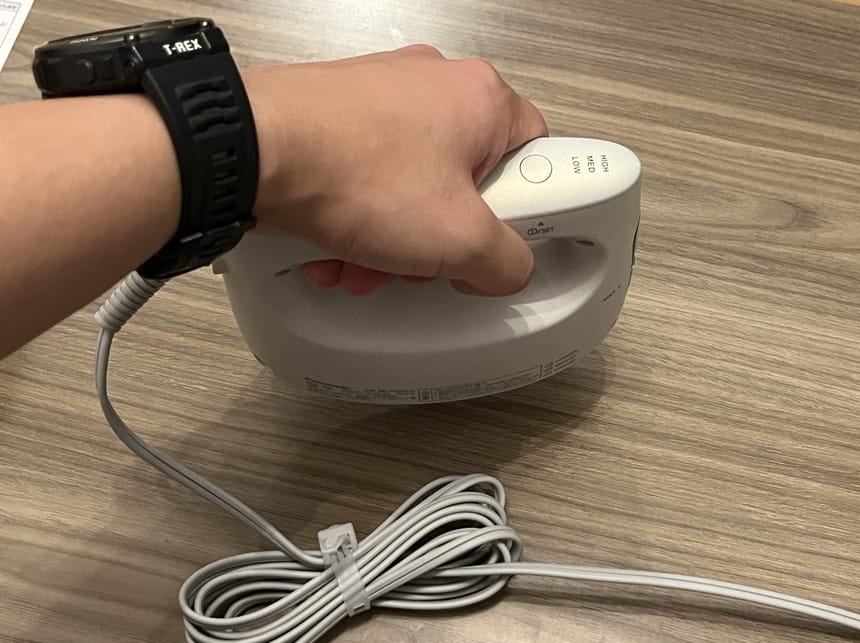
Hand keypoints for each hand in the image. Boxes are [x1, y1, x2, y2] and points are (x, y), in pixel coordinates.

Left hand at [243, 45, 548, 295]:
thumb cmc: (351, 170)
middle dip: (445, 239)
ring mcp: (381, 98)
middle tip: (433, 262)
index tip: (513, 240)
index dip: (528, 209)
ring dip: (397, 243)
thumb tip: (510, 269)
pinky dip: (359, 223)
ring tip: (370, 265)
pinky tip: (339, 251)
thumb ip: (506, 261)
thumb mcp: (459, 240)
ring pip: (413, 189)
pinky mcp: (338, 119)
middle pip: (468, 183)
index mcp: (480, 99)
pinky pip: (369, 183)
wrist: (251, 153)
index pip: (537, 155)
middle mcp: (432, 86)